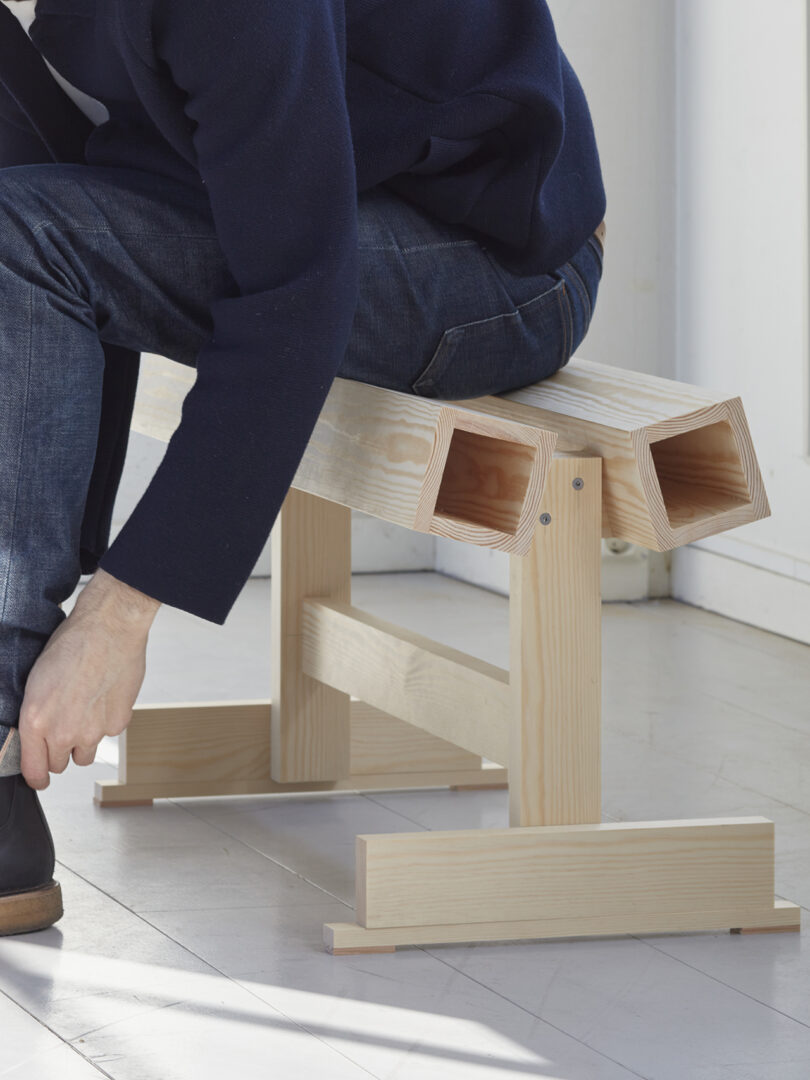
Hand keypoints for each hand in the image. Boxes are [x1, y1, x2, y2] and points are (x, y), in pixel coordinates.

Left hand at [18, 569, 160, 789]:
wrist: (110, 628)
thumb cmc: (73, 644)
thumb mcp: (37, 680)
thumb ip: (37, 717)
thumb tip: (38, 736)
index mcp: (36, 720)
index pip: (34, 769)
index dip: (37, 776)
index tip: (40, 776)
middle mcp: (64, 731)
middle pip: (61, 765)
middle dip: (61, 750)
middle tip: (65, 725)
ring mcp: (93, 731)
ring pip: (85, 754)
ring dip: (84, 740)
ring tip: (87, 709)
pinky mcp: (117, 724)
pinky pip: (108, 734)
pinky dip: (106, 722)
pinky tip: (105, 697)